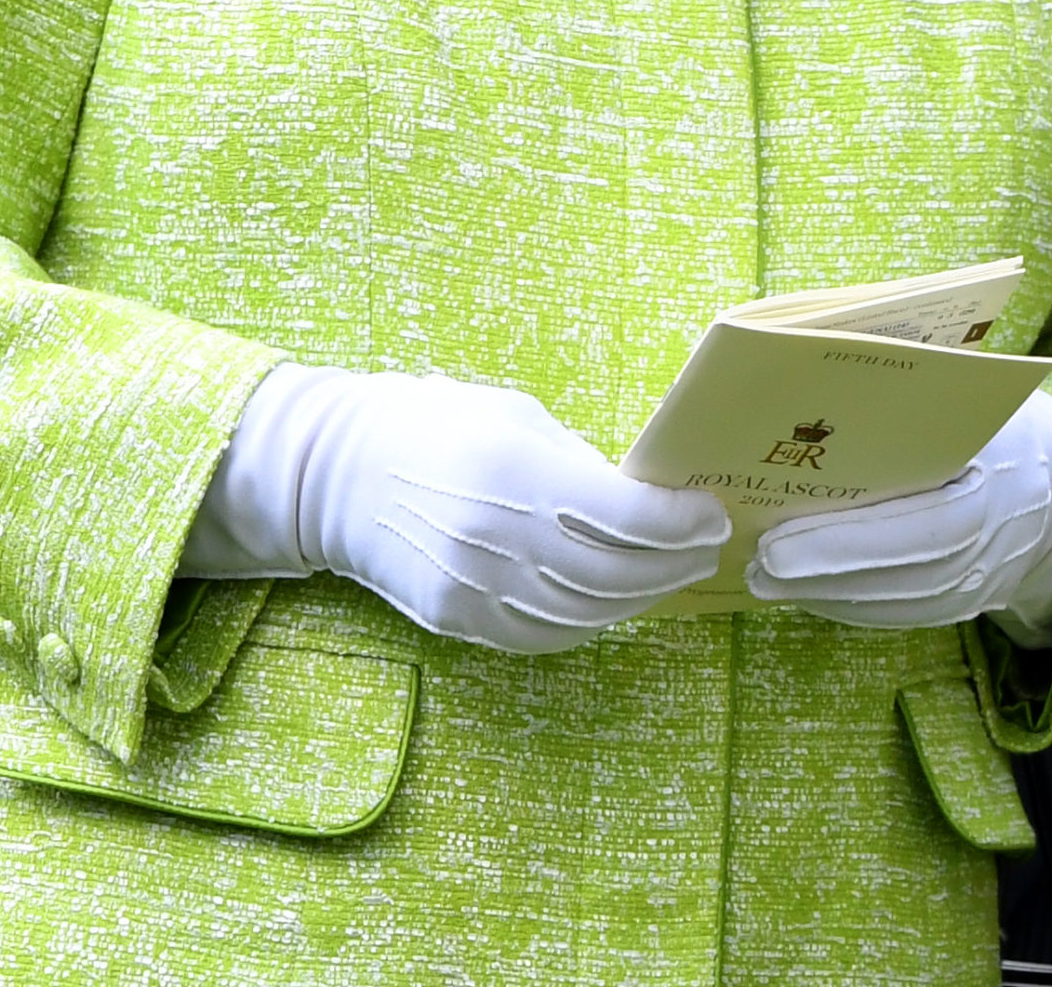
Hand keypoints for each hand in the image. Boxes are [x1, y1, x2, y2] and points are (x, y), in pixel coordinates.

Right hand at [199, 366, 729, 653]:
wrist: (339, 474)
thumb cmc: (436, 426)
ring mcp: (478, 589)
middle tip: (707, 545)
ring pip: (588, 613)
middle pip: (616, 573)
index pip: (625, 518)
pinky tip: (618, 598)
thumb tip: (644, 499)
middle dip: (674, 562)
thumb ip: (579, 464)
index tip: (712, 513)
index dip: (680, 523)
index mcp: (516, 471)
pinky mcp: (461, 621)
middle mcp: (499, 538)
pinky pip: (546, 634)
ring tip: (673, 572)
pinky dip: (593, 620)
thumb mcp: (516, 417)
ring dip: (642, 597)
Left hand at [744, 393, 1051, 641]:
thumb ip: (910, 392)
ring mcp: (984, 580)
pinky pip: (905, 611)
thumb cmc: (991, 418)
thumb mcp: (965, 394)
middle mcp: (997, 539)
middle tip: (759, 562)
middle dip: (825, 569)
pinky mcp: (969, 602)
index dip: (851, 541)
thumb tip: (819, 376)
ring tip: (765, 576)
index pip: (926, 524)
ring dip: (829, 592)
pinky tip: (806, 590)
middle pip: (906, 569)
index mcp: (1000, 474)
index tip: (779, 540)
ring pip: (901, 599)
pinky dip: (852, 603)